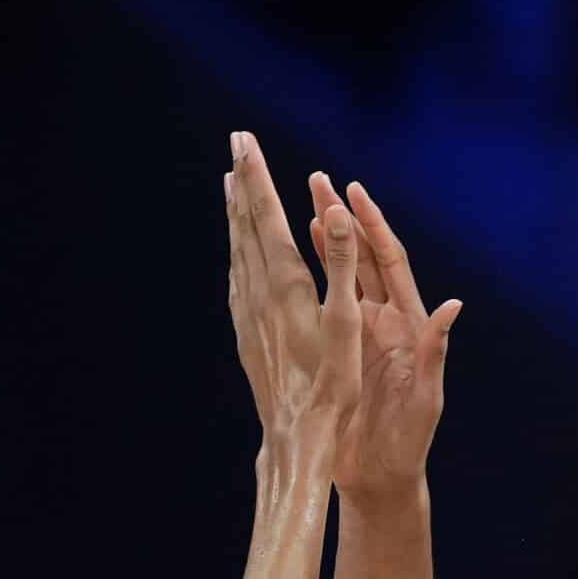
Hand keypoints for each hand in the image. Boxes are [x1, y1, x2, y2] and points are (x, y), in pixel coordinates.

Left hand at [224, 131, 362, 452]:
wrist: (299, 436)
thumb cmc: (334, 385)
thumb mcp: (346, 322)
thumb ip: (340, 264)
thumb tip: (334, 213)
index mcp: (286, 285)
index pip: (265, 216)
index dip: (257, 176)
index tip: (245, 142)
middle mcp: (260, 293)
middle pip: (245, 225)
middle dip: (242, 182)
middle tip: (236, 146)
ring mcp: (249, 313)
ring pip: (237, 249)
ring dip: (236, 213)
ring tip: (231, 185)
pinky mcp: (248, 333)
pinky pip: (238, 278)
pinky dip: (237, 250)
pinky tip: (237, 250)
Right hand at [306, 174, 461, 501]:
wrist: (381, 478)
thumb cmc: (408, 443)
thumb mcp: (426, 398)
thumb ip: (436, 352)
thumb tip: (453, 305)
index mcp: (408, 327)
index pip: (390, 264)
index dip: (373, 227)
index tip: (354, 192)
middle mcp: (385, 323)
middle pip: (363, 258)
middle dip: (342, 218)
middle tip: (316, 179)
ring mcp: (361, 334)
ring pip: (341, 275)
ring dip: (325, 238)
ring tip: (303, 202)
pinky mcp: (340, 351)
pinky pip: (324, 305)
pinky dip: (313, 274)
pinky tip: (294, 253)